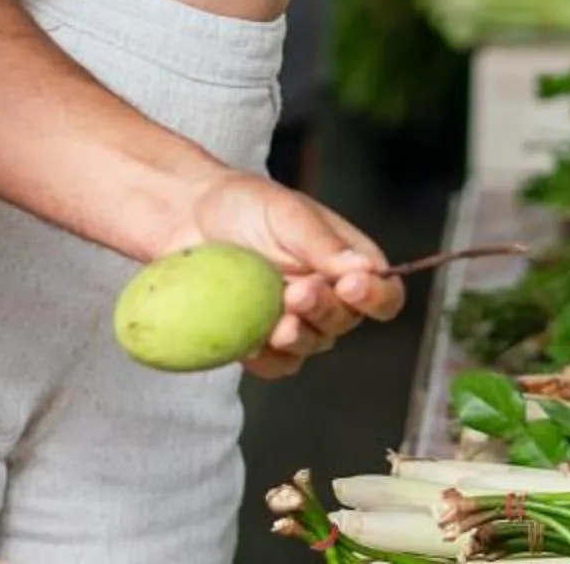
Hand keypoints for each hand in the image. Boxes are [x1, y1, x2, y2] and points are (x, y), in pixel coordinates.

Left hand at [160, 170, 404, 378]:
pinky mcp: (260, 341)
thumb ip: (324, 243)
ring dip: (299, 337)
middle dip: (324, 310)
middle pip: (345, 322)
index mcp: (345, 261)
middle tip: (298, 292)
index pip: (383, 292)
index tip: (351, 286)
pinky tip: (251, 341)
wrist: (186, 217)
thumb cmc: (243, 205)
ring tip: (277, 321)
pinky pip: (275, 365)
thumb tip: (366, 268)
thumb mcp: (286, 212)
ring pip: (312, 346)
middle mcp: (326, 294)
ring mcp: (294, 321)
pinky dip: (267, 358)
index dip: (376, 297)